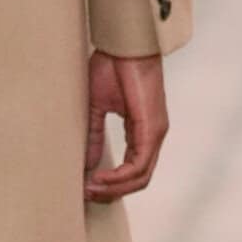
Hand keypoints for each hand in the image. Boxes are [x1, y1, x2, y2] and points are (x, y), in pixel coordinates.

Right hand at [85, 52, 169, 201]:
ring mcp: (156, 134)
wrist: (124, 46)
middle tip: (86, 194)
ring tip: (90, 189)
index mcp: (143, 131)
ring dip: (114, 188)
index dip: (110, 183)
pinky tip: (100, 178)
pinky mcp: (152, 129)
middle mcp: (153, 136)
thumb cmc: (112, 68)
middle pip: (139, 180)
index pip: (133, 170)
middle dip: (111, 192)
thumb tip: (87, 162)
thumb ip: (95, 135)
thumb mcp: (97, 107)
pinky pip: (139, 164)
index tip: (85, 186)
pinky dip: (119, 176)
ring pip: (141, 177)